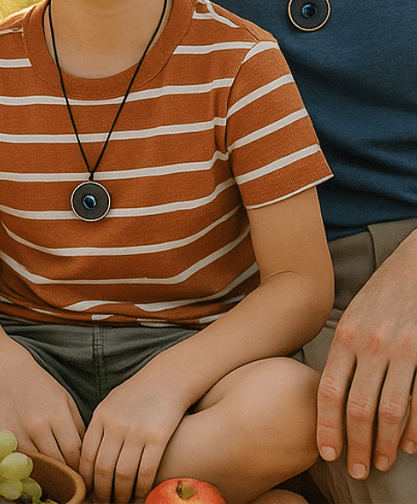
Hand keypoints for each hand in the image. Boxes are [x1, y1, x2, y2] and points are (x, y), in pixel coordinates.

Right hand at [0, 348, 83, 467]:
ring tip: (54, 477)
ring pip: (39, 465)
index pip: (75, 453)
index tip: (82, 472)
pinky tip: (34, 466)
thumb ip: (78, 427)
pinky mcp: (4, 436)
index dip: (80, 466)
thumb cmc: (41, 386)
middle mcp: (39, 425)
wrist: (8, 372)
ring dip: (48, 472)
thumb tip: (88, 455)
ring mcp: (20, 432)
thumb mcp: (65, 400)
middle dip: (66, 473)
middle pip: (58, 463)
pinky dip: (28, 466)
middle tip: (70, 480)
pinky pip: (20, 460)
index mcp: (58, 415)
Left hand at [78, 369, 187, 502]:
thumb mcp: (111, 404)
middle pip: (102, 468)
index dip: (86, 477)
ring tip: (121, 502)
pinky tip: (142, 495)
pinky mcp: (157, 438)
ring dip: (121, 494)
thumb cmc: (137, 394)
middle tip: (103, 502)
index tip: (88, 490)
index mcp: (100, 416)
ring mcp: (135, 431)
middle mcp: (115, 424)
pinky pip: (146, 472)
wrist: (166, 379)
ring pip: (122, 474)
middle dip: (102, 491)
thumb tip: (89, 456)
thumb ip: (100, 427)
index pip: (86, 454)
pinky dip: (142, 489)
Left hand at [317, 234, 416, 479]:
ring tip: (380, 463)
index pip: (328, 390)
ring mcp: (401, 351)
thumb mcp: (354, 316)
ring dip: (384, 444)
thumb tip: (333, 390)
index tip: (326, 452)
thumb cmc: (382, 294)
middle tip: (355, 470)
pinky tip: (410, 446)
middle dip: (355, 444)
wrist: (414, 265)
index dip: (326, 425)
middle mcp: (370, 346)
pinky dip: (414, 428)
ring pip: (390, 411)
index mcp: (345, 337)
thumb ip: (345, 351)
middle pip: (358, 408)